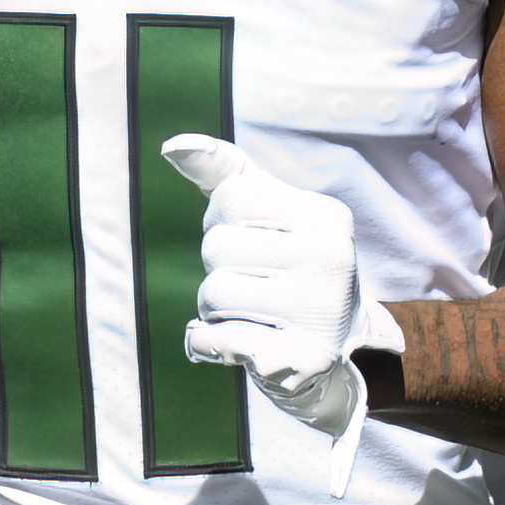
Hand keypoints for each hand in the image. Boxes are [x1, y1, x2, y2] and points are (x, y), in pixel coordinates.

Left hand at [160, 133, 402, 495]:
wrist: (330, 358)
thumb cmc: (288, 272)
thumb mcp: (270, 215)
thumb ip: (225, 173)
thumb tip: (172, 144)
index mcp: (326, 216)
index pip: (230, 196)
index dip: (222, 222)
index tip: (252, 243)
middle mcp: (331, 258)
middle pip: (216, 246)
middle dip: (218, 269)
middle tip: (254, 287)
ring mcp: (318, 310)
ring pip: (212, 294)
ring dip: (213, 311)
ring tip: (248, 316)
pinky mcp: (297, 359)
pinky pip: (211, 340)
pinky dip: (209, 345)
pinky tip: (240, 346)